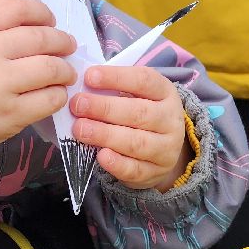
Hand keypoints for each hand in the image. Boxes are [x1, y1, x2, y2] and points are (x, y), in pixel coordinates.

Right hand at [0, 0, 75, 148]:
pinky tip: (55, 93)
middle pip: (40, 37)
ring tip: (65, 73)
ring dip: (65, 69)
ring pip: (50, 67)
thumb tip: (39, 25)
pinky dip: (58, 94)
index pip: (18, 8)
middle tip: (67, 46)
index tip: (50, 21)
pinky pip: (49, 99)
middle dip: (61, 41)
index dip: (42, 13)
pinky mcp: (10, 114)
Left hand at [72, 65, 190, 191]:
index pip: (143, 80)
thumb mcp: (135, 95)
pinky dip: (117, 164)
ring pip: (136, 142)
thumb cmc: (139, 113)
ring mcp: (167, 148)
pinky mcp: (157, 171)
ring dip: (105, 135)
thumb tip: (82, 88)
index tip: (89, 77)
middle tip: (78, 105)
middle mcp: (170, 119)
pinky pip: (136, 169)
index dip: (116, 77)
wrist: (162, 149)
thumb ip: (112, 90)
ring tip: (80, 129)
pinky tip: (100, 156)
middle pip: (139, 112)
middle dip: (104, 108)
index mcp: (165, 92)